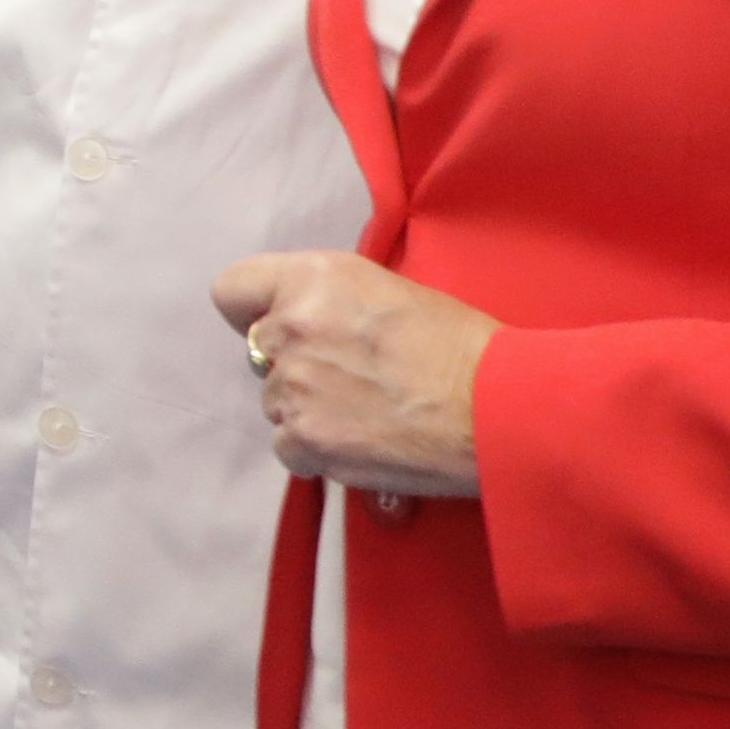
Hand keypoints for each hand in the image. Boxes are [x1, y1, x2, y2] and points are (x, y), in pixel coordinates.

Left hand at [210, 249, 495, 495]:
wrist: (496, 408)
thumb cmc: (460, 344)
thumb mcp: (389, 290)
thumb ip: (332, 301)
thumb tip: (310, 320)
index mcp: (313, 279)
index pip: (232, 291)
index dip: (255, 311)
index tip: (283, 324)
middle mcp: (289, 328)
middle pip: (259, 352)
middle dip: (293, 362)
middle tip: (349, 374)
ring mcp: (291, 388)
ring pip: (274, 402)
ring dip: (307, 408)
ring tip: (367, 410)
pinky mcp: (302, 441)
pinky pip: (288, 447)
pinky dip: (317, 449)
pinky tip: (362, 440)